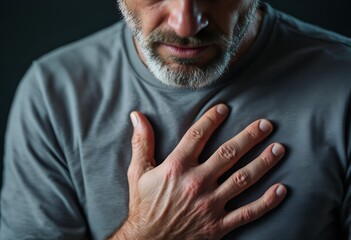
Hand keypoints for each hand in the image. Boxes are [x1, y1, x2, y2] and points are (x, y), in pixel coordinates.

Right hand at [112, 104, 285, 239]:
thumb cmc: (144, 204)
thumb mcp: (138, 171)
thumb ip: (141, 142)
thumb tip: (137, 115)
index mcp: (177, 167)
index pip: (198, 135)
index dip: (212, 118)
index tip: (225, 108)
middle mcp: (197, 183)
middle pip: (229, 153)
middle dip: (250, 137)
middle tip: (266, 125)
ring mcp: (210, 205)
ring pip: (243, 179)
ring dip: (263, 163)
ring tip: (279, 149)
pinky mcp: (219, 225)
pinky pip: (248, 212)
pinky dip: (266, 202)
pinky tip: (281, 189)